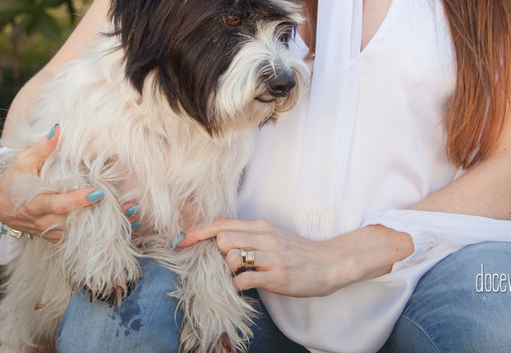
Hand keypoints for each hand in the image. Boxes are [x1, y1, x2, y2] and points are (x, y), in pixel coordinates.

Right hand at [0, 125, 138, 241]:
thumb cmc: (13, 178)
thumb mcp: (22, 161)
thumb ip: (41, 148)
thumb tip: (58, 129)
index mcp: (34, 203)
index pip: (58, 204)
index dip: (78, 200)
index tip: (99, 192)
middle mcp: (44, 222)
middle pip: (76, 222)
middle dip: (104, 217)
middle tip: (130, 208)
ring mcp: (50, 232)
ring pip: (81, 234)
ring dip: (107, 227)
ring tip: (134, 216)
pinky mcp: (55, 237)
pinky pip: (79, 238)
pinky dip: (100, 234)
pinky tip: (123, 226)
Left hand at [180, 218, 351, 297]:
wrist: (330, 263)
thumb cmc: (298, 252)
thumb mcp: (272, 236)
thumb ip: (248, 236)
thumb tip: (218, 241)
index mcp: (260, 226)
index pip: (222, 223)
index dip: (198, 231)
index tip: (180, 240)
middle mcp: (264, 237)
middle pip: (222, 238)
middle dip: (214, 253)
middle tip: (218, 264)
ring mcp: (271, 257)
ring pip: (231, 256)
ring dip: (226, 269)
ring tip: (234, 275)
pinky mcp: (277, 277)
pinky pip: (245, 280)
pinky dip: (236, 285)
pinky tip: (239, 288)